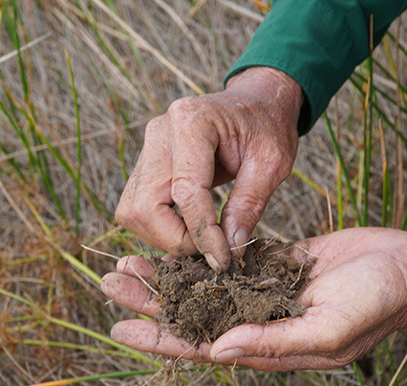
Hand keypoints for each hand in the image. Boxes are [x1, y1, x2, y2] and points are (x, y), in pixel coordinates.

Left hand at [101, 228, 406, 370]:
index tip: (117, 328)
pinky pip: (232, 260)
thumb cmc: (376, 304)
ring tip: (131, 262)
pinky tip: (177, 243)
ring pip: (205, 286)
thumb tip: (215, 350)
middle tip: (110, 282)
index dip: (158, 339)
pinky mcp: (278, 263)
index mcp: (267, 346)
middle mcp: (261, 321)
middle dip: (151, 301)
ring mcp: (268, 291)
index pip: (199, 347)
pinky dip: (202, 253)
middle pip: (192, 314)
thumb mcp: (326, 331)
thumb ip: (271, 342)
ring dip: (169, 275)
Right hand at [115, 67, 303, 270]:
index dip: (203, 234)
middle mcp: (159, 132)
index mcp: (192, 122)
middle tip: (213, 251)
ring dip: (165, 237)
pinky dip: (160, 228)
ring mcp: (147, 147)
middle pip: (145, 207)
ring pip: (133, 212)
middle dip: (176, 240)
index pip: (186, 192)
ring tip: (204, 241)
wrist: (254, 103)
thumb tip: (231, 248)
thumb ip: (250, 204)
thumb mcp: (273, 163)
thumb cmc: (266, 126)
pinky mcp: (145, 162)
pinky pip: (138, 207)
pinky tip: (190, 230)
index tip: (224, 261)